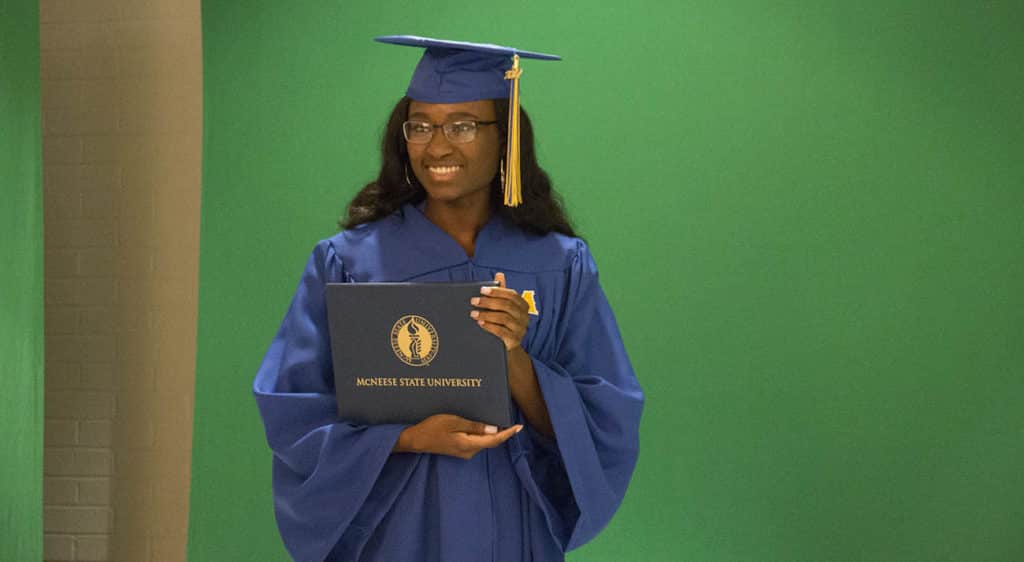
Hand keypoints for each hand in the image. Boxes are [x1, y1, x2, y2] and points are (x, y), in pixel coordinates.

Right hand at [393, 414, 522, 459]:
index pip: (494, 440)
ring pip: (483, 442)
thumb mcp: (453, 422)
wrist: (415, 440)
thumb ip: (474, 426)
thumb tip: (494, 430)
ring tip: (496, 420)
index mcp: (468, 444)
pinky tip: (482, 426)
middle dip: (501, 432)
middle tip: (509, 419)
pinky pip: (476, 442)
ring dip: (491, 433)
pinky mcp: (460, 450)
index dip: (508, 434)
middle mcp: (469, 452)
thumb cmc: (432, 428)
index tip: (519, 427)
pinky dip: (482, 434)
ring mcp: (464, 453)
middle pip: (490, 441)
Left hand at [470, 272, 529, 350]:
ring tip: (473, 313)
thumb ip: (502, 292)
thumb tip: (499, 274)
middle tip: (473, 301)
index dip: (496, 291)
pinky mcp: (515, 340)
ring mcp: (521, 328)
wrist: (509, 345)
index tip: (482, 290)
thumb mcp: (504, 307)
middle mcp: (524, 316)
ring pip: (503, 318)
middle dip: (488, 302)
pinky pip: (501, 331)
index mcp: (523, 305)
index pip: (511, 295)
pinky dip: (490, 326)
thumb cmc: (505, 322)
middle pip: (506, 306)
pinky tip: (480, 323)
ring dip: (486, 314)